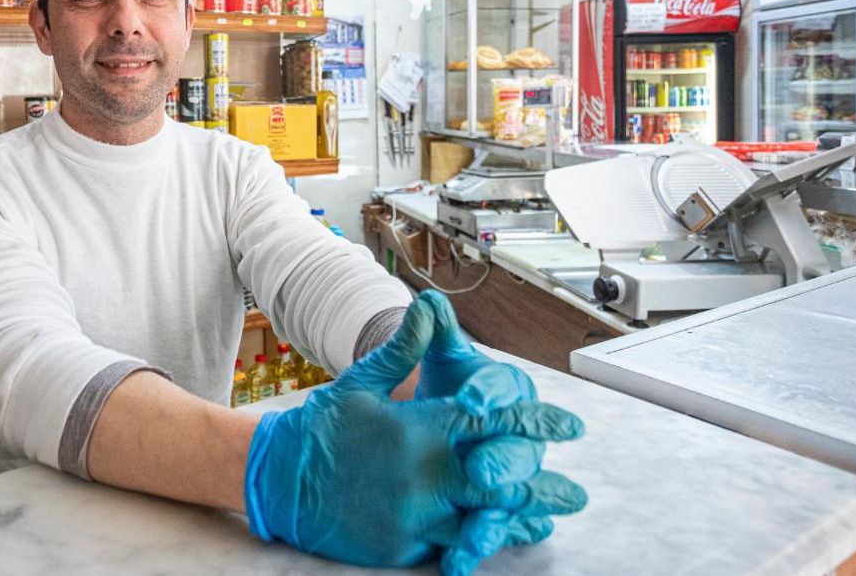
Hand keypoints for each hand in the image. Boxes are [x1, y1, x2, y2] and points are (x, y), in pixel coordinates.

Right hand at [243, 293, 585, 574]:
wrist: (278, 478)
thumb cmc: (324, 427)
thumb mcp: (361, 382)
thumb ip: (404, 349)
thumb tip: (430, 306)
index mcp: (421, 430)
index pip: (492, 422)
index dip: (535, 422)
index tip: (570, 425)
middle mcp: (425, 476)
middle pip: (501, 482)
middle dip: (541, 485)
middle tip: (577, 493)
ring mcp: (414, 517)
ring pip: (483, 522)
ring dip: (520, 521)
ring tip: (550, 521)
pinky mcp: (400, 548)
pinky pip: (451, 546)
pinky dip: (481, 542)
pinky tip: (500, 538)